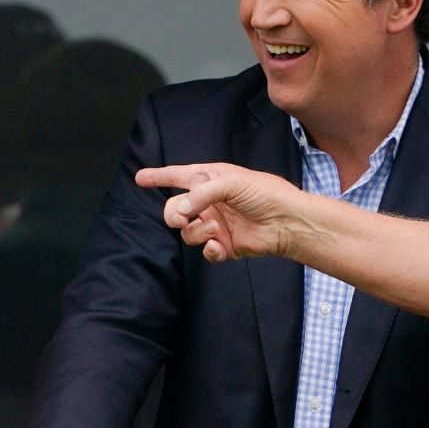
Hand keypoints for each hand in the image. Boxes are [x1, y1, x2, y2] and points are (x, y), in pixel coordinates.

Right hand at [135, 163, 300, 262]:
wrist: (288, 221)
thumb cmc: (266, 193)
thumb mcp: (232, 182)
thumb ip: (200, 194)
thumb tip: (178, 212)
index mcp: (212, 180)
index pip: (180, 176)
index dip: (159, 176)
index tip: (140, 177)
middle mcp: (211, 202)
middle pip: (175, 210)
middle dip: (172, 215)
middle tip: (181, 218)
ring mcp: (217, 224)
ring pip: (187, 232)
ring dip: (196, 232)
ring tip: (216, 229)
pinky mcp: (225, 245)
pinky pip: (205, 251)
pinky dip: (210, 249)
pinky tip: (220, 245)